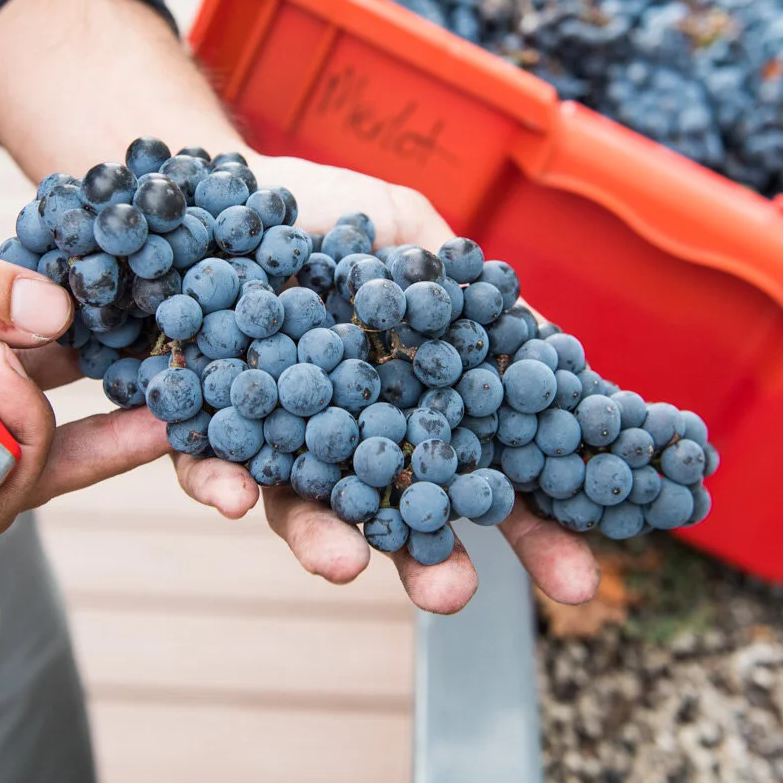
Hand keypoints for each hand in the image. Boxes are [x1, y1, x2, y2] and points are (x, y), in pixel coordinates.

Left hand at [0, 0, 596, 609]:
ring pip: (306, 512)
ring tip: (342, 564)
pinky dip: (220, 482)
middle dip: (432, 567)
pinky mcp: (202, 427)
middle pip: (403, 522)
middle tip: (454, 595)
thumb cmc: (326, 216)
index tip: (580, 582)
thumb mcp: (414, 237)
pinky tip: (232, 495)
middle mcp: (353, 437)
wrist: (219, 188)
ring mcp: (279, 440)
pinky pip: (210, 465)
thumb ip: (471, 295)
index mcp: (417, 405)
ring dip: (324, 543)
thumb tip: (554, 350)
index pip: (485, 479)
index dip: (533, 533)